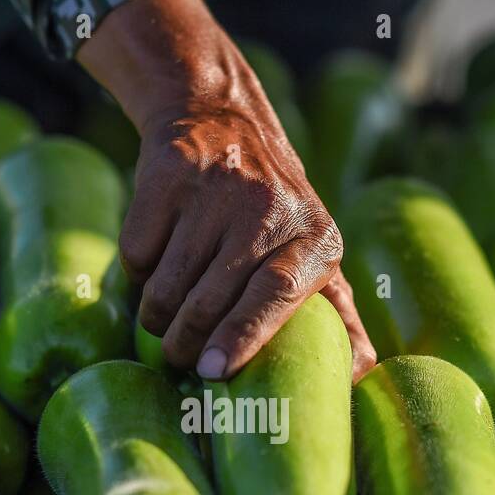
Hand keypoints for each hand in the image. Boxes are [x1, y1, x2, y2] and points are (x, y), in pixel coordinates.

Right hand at [123, 101, 375, 380]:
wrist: (222, 119)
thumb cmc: (275, 213)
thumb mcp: (316, 252)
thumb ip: (340, 316)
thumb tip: (357, 375)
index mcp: (316, 237)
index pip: (275, 294)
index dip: (241, 336)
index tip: (213, 371)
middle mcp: (268, 208)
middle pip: (212, 300)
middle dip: (186, 343)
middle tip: (180, 356)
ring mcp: (215, 189)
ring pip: (167, 285)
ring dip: (156, 316)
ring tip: (163, 319)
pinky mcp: (168, 175)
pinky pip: (137, 254)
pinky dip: (137, 271)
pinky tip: (154, 263)